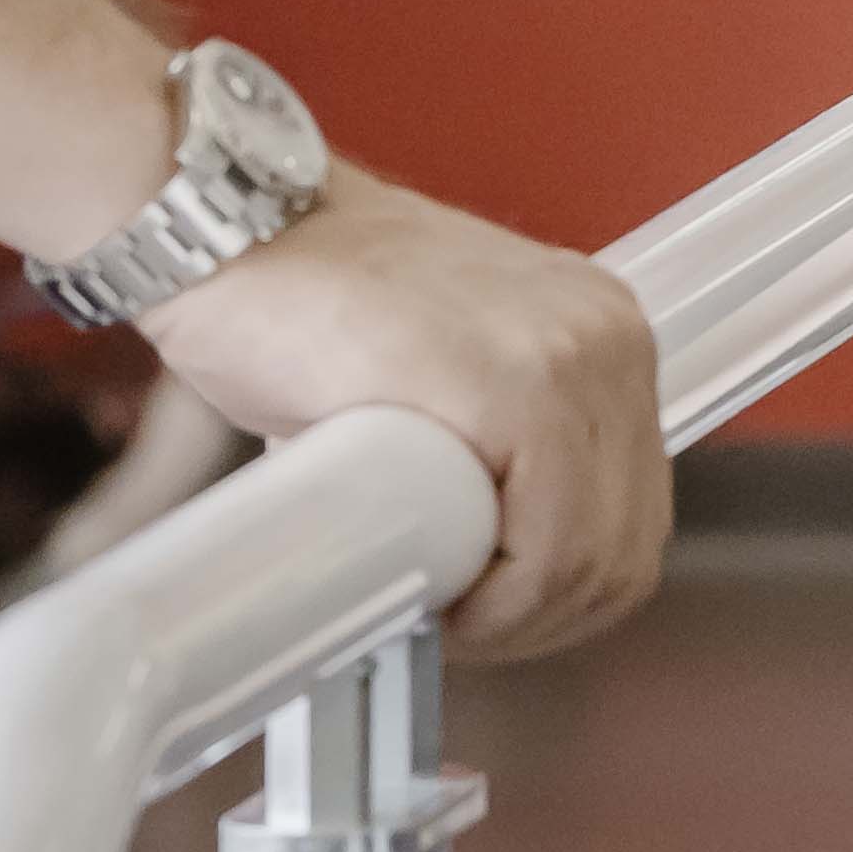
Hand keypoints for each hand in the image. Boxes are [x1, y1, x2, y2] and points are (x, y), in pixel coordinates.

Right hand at [143, 174, 672, 654]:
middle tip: (449, 621)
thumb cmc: (295, 304)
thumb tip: (486, 563)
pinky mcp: (517, 383)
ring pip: (594, 559)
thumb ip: (485, 449)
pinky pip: (548, 547)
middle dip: (538, 618)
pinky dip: (497, 603)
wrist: (221, 230)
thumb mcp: (437, 376)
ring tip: (428, 604)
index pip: (631, 512)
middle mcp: (608, 334)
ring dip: (513, 618)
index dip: (558, 592)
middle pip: (627, 546)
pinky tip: (430, 590)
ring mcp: (572, 354)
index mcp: (599, 333)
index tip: (483, 610)